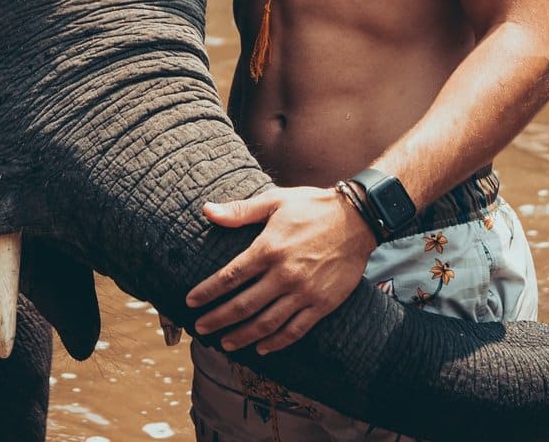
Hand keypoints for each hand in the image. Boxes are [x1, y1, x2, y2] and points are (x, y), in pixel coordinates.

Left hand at [186, 185, 375, 354]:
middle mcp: (284, 274)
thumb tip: (207, 210)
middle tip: (200, 329)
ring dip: (243, 336)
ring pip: (267, 323)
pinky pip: (296, 330)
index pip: (230, 276)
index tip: (191, 301)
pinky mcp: (322, 304)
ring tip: (225, 343)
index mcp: (269, 248)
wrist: (357, 219)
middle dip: (218, 319)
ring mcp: (304, 292)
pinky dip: (277, 342)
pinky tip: (262, 347)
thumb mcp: (274, 201)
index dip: (208, 291)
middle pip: (243, 305)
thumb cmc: (312, 206)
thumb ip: (240, 211)